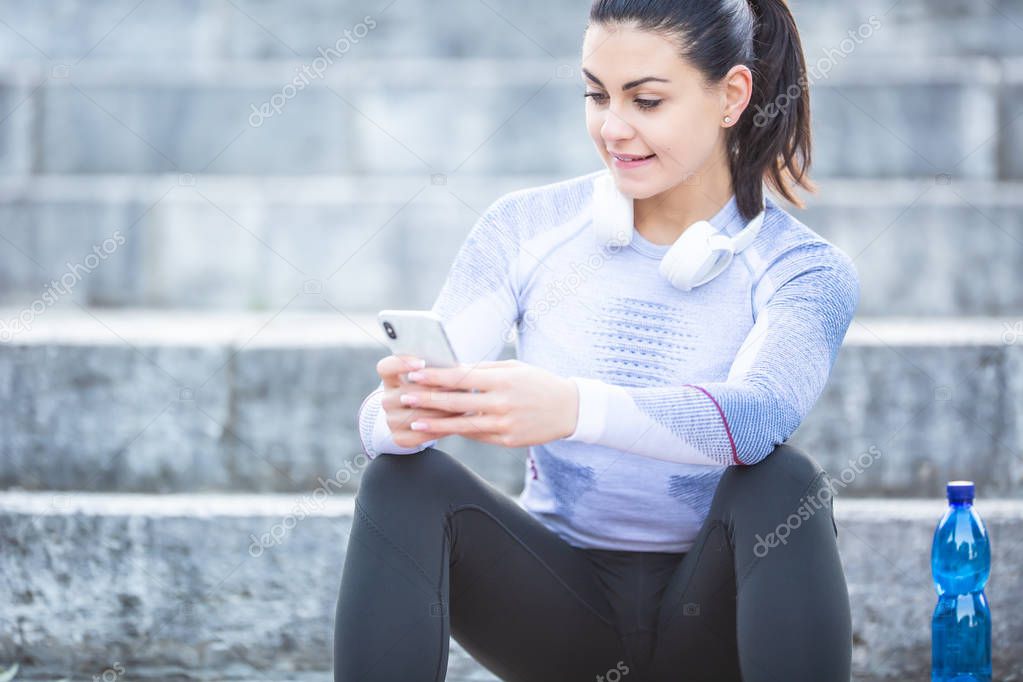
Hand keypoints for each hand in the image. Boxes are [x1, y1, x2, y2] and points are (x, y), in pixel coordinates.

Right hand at [376, 354, 467, 448]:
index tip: (422, 362)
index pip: (386, 367)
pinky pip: (418, 436)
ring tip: (462, 407)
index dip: (401, 363)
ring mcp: (390, 419)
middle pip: (407, 393)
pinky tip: (453, 424)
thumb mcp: (432, 378)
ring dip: (441, 413)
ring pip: (416, 416)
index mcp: (392, 379)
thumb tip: (460, 368)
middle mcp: (387, 399)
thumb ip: (440, 370)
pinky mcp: (398, 437)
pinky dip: (438, 430)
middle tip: (459, 389)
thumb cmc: (433, 390)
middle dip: (435, 392)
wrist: (422, 417)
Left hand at [394, 359, 579, 447]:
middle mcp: (502, 403)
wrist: (569, 409)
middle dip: (427, 399)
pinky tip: (441, 430)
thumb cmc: (538, 382)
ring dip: (436, 424)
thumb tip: (452, 370)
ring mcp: (504, 424)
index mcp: (502, 380)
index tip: (414, 374)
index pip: (461, 377)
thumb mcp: (513, 368)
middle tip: (404, 397)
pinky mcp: (507, 440)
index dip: (435, 376)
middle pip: (456, 402)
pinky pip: (477, 436)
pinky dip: (458, 432)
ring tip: (414, 422)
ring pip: (462, 425)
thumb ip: (484, 370)